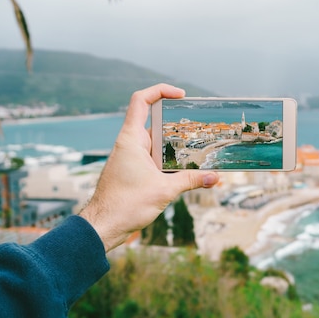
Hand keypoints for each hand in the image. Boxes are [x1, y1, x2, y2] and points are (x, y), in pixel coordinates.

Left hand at [79, 83, 218, 251]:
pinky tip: (182, 167)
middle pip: (153, 120)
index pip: (141, 101)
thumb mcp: (164, 190)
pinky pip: (152, 155)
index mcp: (131, 139)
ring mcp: (129, 156)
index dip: (161, 91)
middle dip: (176, 121)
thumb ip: (191, 180)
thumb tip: (215, 178)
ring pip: (154, 140)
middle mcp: (129, 144)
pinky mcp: (131, 169)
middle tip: (197, 124)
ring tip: (196, 146)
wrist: (104, 226)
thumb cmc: (125, 205)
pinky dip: (167, 157)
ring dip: (173, 142)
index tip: (180, 96)